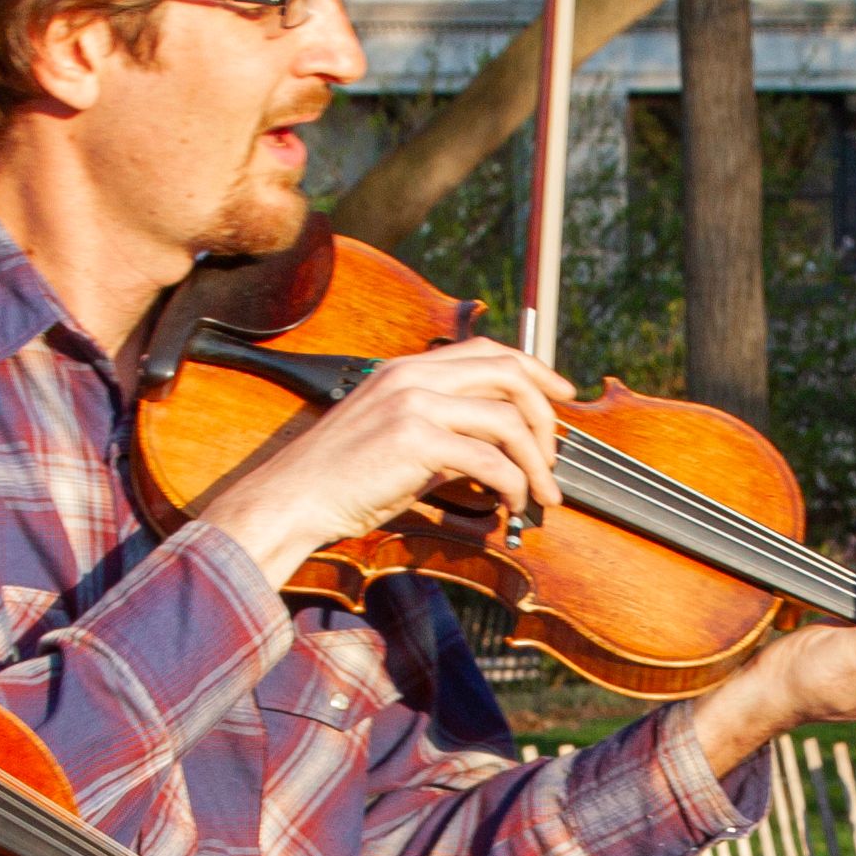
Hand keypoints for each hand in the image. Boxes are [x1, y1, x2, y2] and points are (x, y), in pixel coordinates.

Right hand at [196, 340, 575, 578]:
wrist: (293, 498)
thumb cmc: (341, 479)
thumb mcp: (397, 438)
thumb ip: (443, 429)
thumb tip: (497, 449)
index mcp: (408, 369)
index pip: (489, 350)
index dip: (535, 369)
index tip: (563, 395)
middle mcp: (413, 376)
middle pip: (509, 373)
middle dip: (546, 418)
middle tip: (555, 459)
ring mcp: (414, 403)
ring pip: (508, 419)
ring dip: (536, 462)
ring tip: (540, 494)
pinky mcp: (415, 440)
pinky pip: (489, 459)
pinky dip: (512, 485)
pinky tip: (508, 505)